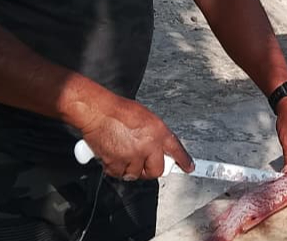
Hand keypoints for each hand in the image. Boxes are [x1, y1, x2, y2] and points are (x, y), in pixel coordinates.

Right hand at [73, 93, 192, 180]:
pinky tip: (113, 156)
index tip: (188, 167)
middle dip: (150, 170)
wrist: (98, 112)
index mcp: (158, 131)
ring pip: (136, 174)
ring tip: (123, 154)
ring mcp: (132, 156)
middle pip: (156, 170)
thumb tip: (157, 146)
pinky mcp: (116, 163)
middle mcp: (148, 145)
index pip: (176, 149)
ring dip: (130, 169)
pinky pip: (119, 174)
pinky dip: (115, 169)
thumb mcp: (145, 117)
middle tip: (144, 164)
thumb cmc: (118, 111)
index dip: (183, 161)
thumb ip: (154, 134)